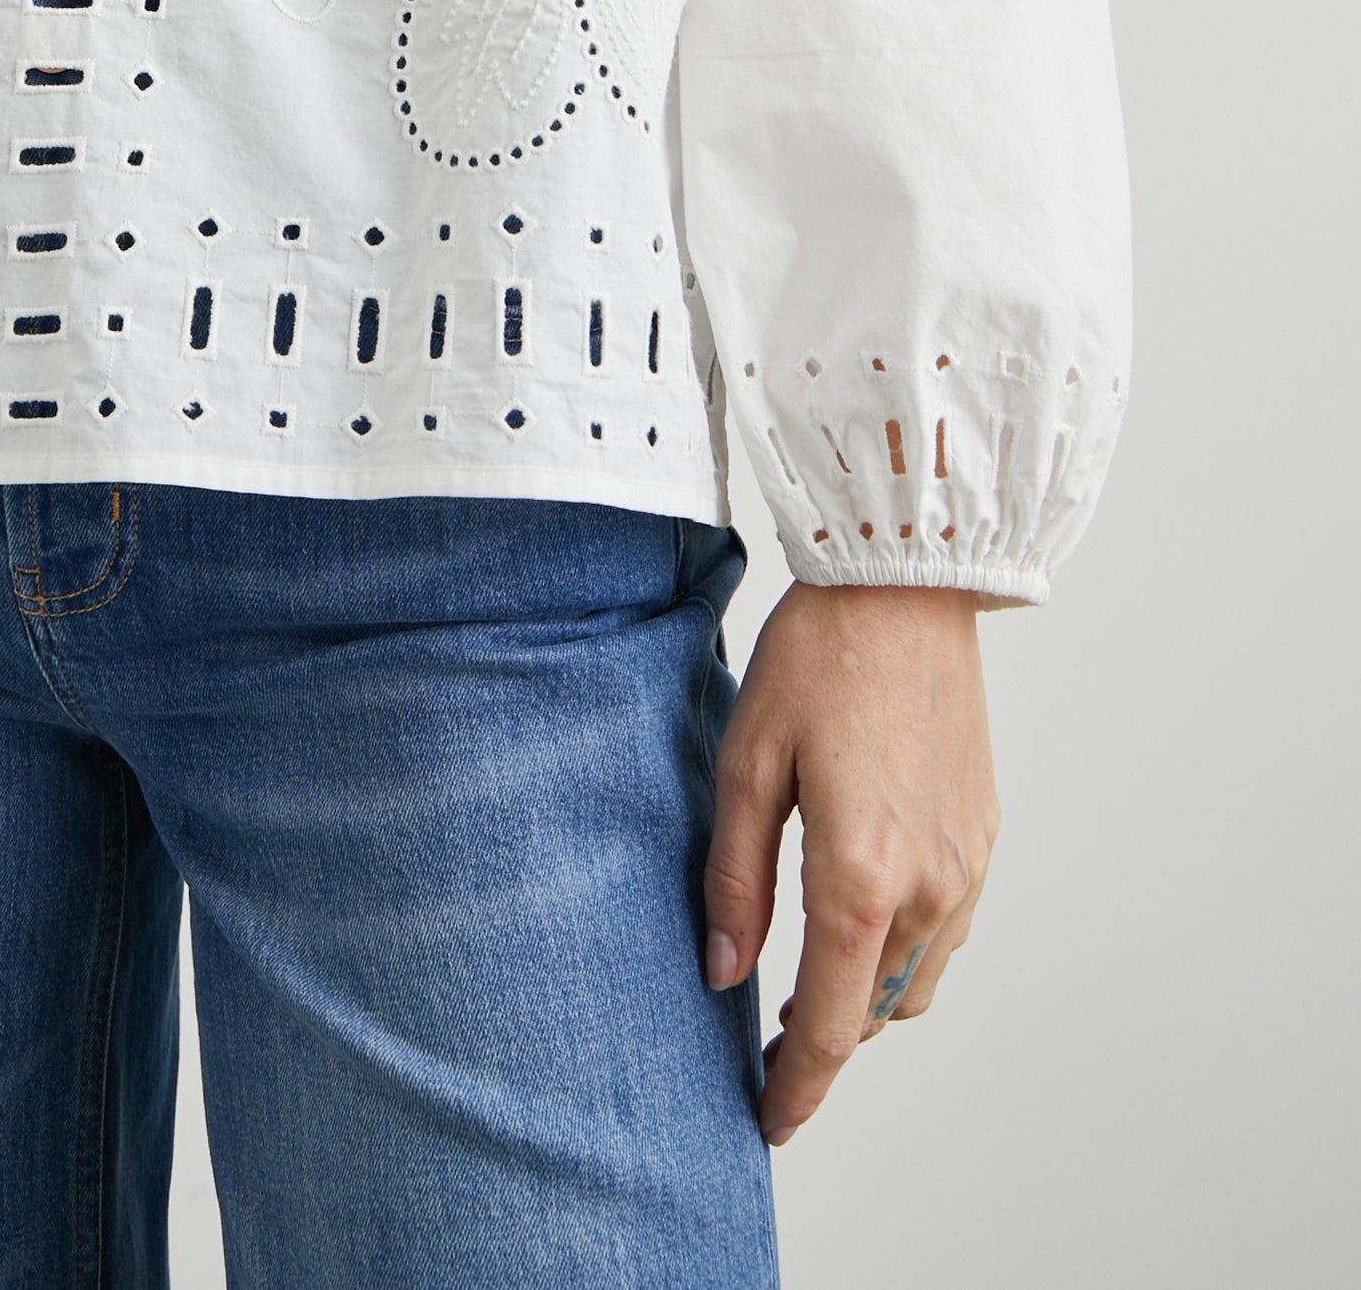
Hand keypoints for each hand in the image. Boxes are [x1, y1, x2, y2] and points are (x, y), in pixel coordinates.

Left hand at [703, 581, 998, 1147]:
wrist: (907, 585)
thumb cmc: (819, 657)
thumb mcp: (747, 759)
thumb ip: (735, 876)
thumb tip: (722, 970)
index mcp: (861, 874)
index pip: (827, 1022)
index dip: (796, 1085)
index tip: (768, 1121)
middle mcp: (928, 886)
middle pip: (874, 1012)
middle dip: (825, 1042)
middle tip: (768, 1044)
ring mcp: (967, 865)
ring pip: (917, 980)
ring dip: (866, 999)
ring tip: (809, 985)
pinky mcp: (984, 836)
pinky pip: (947, 932)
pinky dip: (904, 952)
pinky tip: (863, 918)